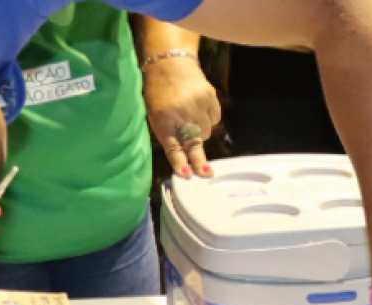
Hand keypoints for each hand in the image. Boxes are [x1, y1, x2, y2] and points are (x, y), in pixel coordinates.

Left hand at [143, 57, 219, 177]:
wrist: (169, 63)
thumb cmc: (159, 94)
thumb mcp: (156, 116)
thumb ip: (168, 136)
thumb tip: (186, 160)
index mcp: (163, 119)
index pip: (173, 146)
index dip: (180, 162)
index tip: (186, 174)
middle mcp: (182, 113)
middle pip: (194, 143)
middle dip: (199, 160)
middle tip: (206, 173)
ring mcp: (198, 104)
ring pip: (206, 133)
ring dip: (201, 132)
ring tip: (191, 119)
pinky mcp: (210, 97)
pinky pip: (215, 120)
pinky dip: (209, 120)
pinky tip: (199, 110)